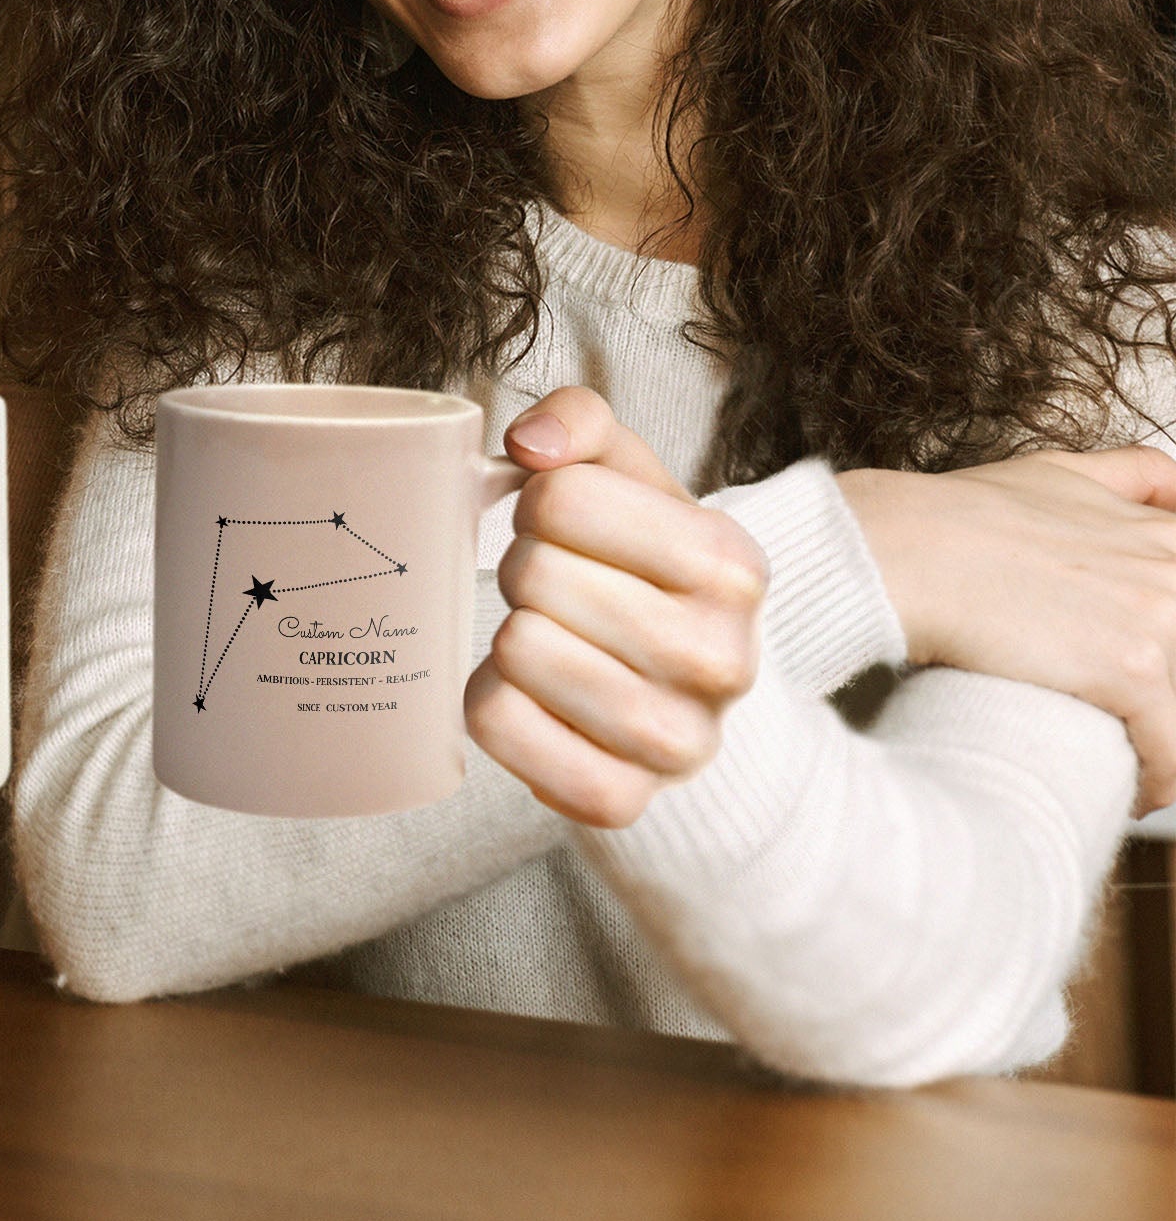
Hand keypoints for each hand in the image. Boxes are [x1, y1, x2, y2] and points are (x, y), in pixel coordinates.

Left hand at [465, 387, 767, 827]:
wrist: (683, 686)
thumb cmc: (639, 562)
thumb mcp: (628, 475)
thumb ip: (580, 420)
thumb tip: (529, 443)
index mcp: (730, 563)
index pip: (559, 498)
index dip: (538, 502)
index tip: (563, 525)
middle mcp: (722, 659)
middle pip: (532, 575)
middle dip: (523, 568)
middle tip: (553, 587)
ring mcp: (677, 743)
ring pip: (515, 650)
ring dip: (508, 633)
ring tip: (547, 635)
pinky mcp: (619, 800)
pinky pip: (497, 725)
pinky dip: (489, 700)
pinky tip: (529, 693)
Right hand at [838, 447, 1175, 812]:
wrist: (902, 549)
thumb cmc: (957, 516)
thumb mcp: (1053, 473)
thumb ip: (1127, 475)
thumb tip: (1173, 485)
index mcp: (1163, 533)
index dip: (1165, 644)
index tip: (1146, 670)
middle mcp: (1173, 569)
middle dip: (1164, 694)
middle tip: (1128, 715)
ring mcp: (1160, 617)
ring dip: (1164, 743)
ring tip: (1130, 762)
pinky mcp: (1135, 669)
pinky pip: (1174, 754)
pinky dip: (1157, 782)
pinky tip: (1130, 789)